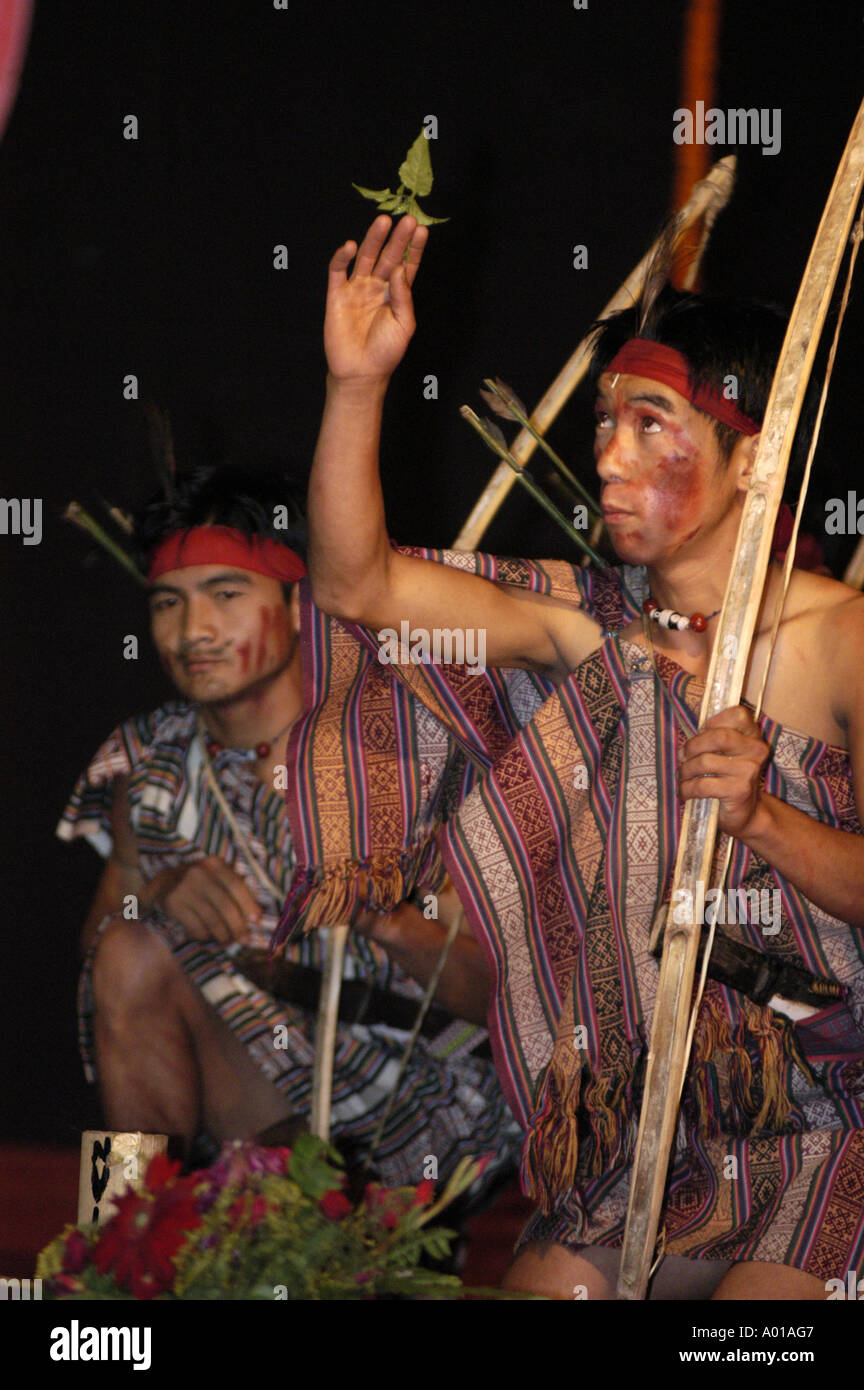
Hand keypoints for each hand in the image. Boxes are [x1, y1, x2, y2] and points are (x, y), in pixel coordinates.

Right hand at [143, 857, 261, 943]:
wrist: (164, 882)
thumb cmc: (199, 881)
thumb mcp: (215, 875)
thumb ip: (233, 888)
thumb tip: (255, 915)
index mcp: (214, 864)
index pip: (236, 886)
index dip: (248, 904)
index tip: (256, 920)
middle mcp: (199, 874)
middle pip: (225, 905)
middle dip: (237, 926)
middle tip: (244, 939)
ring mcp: (184, 889)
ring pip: (211, 918)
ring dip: (222, 934)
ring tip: (226, 940)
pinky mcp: (173, 904)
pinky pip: (196, 926)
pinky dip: (205, 934)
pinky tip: (207, 935)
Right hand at [324, 215, 427, 382]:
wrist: (360, 373)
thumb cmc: (386, 352)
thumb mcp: (404, 325)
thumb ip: (403, 296)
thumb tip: (401, 268)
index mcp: (395, 294)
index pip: (406, 265)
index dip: (413, 249)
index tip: (422, 231)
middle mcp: (377, 286)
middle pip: (388, 257)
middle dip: (397, 239)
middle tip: (408, 220)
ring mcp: (356, 289)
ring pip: (366, 258)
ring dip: (373, 239)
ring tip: (383, 221)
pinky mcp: (337, 295)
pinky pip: (338, 271)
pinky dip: (342, 257)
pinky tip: (350, 246)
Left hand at [678, 706, 770, 837]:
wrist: (746, 814)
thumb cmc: (728, 779)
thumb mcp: (726, 754)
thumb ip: (713, 739)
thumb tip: (685, 739)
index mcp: (753, 736)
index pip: (738, 714)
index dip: (715, 720)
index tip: (702, 732)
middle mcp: (756, 750)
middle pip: (718, 736)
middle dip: (693, 746)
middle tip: (683, 757)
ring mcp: (749, 770)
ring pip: (705, 761)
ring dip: (685, 770)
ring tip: (683, 776)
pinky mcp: (739, 790)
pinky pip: (703, 785)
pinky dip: (687, 788)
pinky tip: (685, 792)